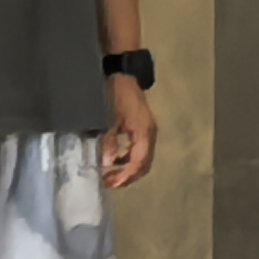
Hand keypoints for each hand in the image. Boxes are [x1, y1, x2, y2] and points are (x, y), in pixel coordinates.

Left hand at [101, 73, 159, 188]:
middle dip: (128, 176)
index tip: (111, 184)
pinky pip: (138, 149)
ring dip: (128, 168)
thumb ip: (110, 140)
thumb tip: (108, 161)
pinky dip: (128, 158)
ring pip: (142, 157)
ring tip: (110, 174)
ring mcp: (147, 131)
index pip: (139, 162)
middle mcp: (149, 134)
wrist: (122, 74)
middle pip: (144, 164)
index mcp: (144, 133)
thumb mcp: (109, 118)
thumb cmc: (116, 95)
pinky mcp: (142, 127)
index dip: (126, 176)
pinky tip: (115, 159)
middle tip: (110, 183)